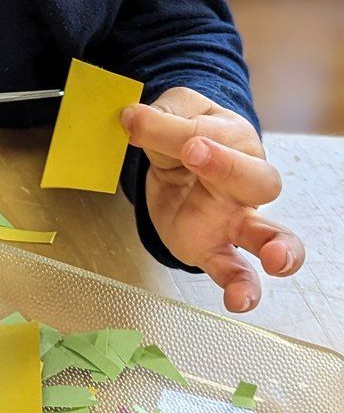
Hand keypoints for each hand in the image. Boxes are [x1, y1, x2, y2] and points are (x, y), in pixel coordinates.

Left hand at [122, 87, 304, 312]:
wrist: (176, 157)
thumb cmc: (185, 131)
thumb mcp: (173, 112)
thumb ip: (160, 117)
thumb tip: (133, 120)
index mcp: (237, 140)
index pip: (214, 135)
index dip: (186, 132)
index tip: (175, 136)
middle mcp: (244, 183)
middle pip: (258, 180)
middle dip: (228, 168)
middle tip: (194, 153)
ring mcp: (234, 219)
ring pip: (270, 234)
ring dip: (279, 248)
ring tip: (276, 258)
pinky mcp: (213, 248)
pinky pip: (234, 270)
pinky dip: (240, 287)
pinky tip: (238, 300)